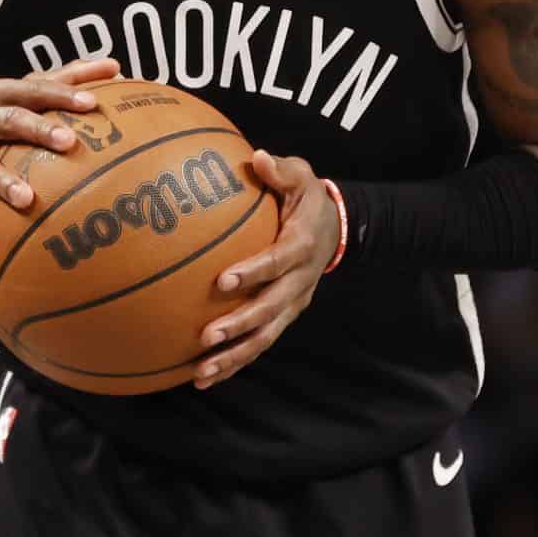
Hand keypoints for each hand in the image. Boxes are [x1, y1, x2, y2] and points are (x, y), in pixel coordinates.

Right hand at [0, 58, 119, 259]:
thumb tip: (115, 66)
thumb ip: (67, 78)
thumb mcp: (22, 92)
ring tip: (26, 200)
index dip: (62, 94)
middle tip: (68, 142)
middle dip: (37, 130)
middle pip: (9, 121)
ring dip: (3, 182)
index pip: (34, 89)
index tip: (91, 103)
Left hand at [193, 151, 338, 387]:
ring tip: (202, 373)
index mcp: (301, 246)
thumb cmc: (306, 198)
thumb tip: (257, 157)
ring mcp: (293, 303)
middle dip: (241, 325)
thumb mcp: (301, 176)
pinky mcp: (283, 316)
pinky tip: (204, 379)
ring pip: (265, 337)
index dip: (254, 272)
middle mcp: (299, 281)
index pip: (278, 261)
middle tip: (207, 337)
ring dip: (235, 356)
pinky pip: (259, 344)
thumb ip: (281, 171)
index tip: (223, 280)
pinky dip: (235, 363)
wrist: (335, 227)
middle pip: (271, 310)